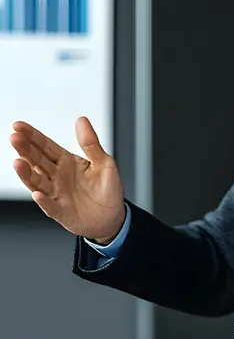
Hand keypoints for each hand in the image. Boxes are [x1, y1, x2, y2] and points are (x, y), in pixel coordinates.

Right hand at [10, 117, 125, 242]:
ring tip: (18, 163)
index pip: (46, 146)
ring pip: (38, 182)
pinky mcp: (61, 212)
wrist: (113, 218)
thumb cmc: (108, 190)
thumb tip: (81, 120)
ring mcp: (57, 194)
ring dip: (27, 174)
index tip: (18, 126)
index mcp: (67, 162)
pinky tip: (37, 194)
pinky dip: (44, 201)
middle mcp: (57, 177)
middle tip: (15, 138)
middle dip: (25, 149)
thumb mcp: (105, 163)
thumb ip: (91, 144)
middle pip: (37, 161)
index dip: (33, 136)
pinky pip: (50, 206)